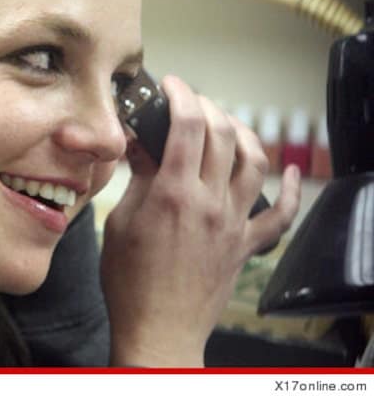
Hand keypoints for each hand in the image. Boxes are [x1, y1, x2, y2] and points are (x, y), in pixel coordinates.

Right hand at [100, 75, 300, 366]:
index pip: (187, 125)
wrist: (159, 329)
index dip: (181, 95)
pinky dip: (292, 190)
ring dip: (242, 133)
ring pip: (255, 161)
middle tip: (189, 102)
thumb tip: (139, 144)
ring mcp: (233, 222)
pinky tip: (292, 171)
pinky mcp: (246, 244)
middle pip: (222, 134)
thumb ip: (137, 178)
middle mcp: (210, 201)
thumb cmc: (130, 281)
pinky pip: (281, 214)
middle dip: (206, 106)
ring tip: (225, 124)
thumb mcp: (121, 222)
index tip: (171, 85)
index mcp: (173, 193)